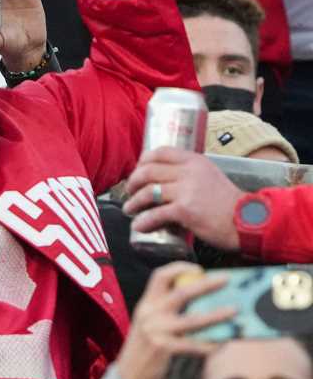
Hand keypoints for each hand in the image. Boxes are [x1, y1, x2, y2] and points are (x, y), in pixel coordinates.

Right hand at [115, 262, 226, 378]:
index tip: (198, 268)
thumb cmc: (146, 347)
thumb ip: (167, 311)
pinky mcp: (165, 349)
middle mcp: (150, 315)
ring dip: (217, 314)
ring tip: (234, 311)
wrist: (129, 375)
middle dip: (206, 285)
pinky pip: (195, 344)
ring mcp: (156, 332)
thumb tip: (203, 301)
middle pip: (181, 294)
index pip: (160, 277)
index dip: (179, 268)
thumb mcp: (148, 323)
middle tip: (226, 280)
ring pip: (193, 320)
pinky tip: (224, 342)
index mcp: (146, 304)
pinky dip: (212, 343)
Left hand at [123, 148, 244, 250]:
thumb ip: (190, 174)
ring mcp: (187, 191)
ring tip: (130, 209)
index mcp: (195, 161)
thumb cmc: (228, 203)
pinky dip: (143, 221)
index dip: (142, 161)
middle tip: (129, 192)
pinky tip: (139, 226)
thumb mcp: (210, 177)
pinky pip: (155, 214)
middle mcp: (190, 172)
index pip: (160, 152)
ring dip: (133, 202)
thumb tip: (165, 179)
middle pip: (148, 171)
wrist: (248, 222)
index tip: (137, 171)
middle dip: (133, 182)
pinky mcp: (185, 211)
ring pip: (148, 192)